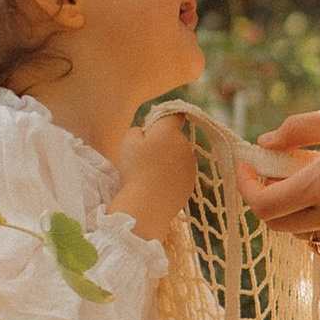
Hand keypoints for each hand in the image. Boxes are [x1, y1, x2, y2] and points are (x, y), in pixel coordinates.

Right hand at [112, 111, 198, 236]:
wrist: (147, 205)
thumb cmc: (135, 170)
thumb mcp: (128, 142)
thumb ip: (139, 130)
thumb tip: (147, 132)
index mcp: (170, 132)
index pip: (175, 115)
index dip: (165, 118)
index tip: (153, 127)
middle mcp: (185, 145)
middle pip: (174, 137)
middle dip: (162, 143)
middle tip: (144, 157)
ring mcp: (190, 165)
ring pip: (178, 156)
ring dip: (168, 160)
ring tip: (150, 174)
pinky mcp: (191, 182)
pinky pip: (180, 173)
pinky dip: (172, 177)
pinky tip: (158, 186)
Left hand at [240, 102, 319, 244]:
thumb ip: (298, 129)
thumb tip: (265, 142)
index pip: (263, 204)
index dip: (245, 187)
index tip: (245, 166)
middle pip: (278, 225)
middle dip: (266, 199)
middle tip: (270, 171)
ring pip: (304, 230)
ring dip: (293, 208)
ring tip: (305, 174)